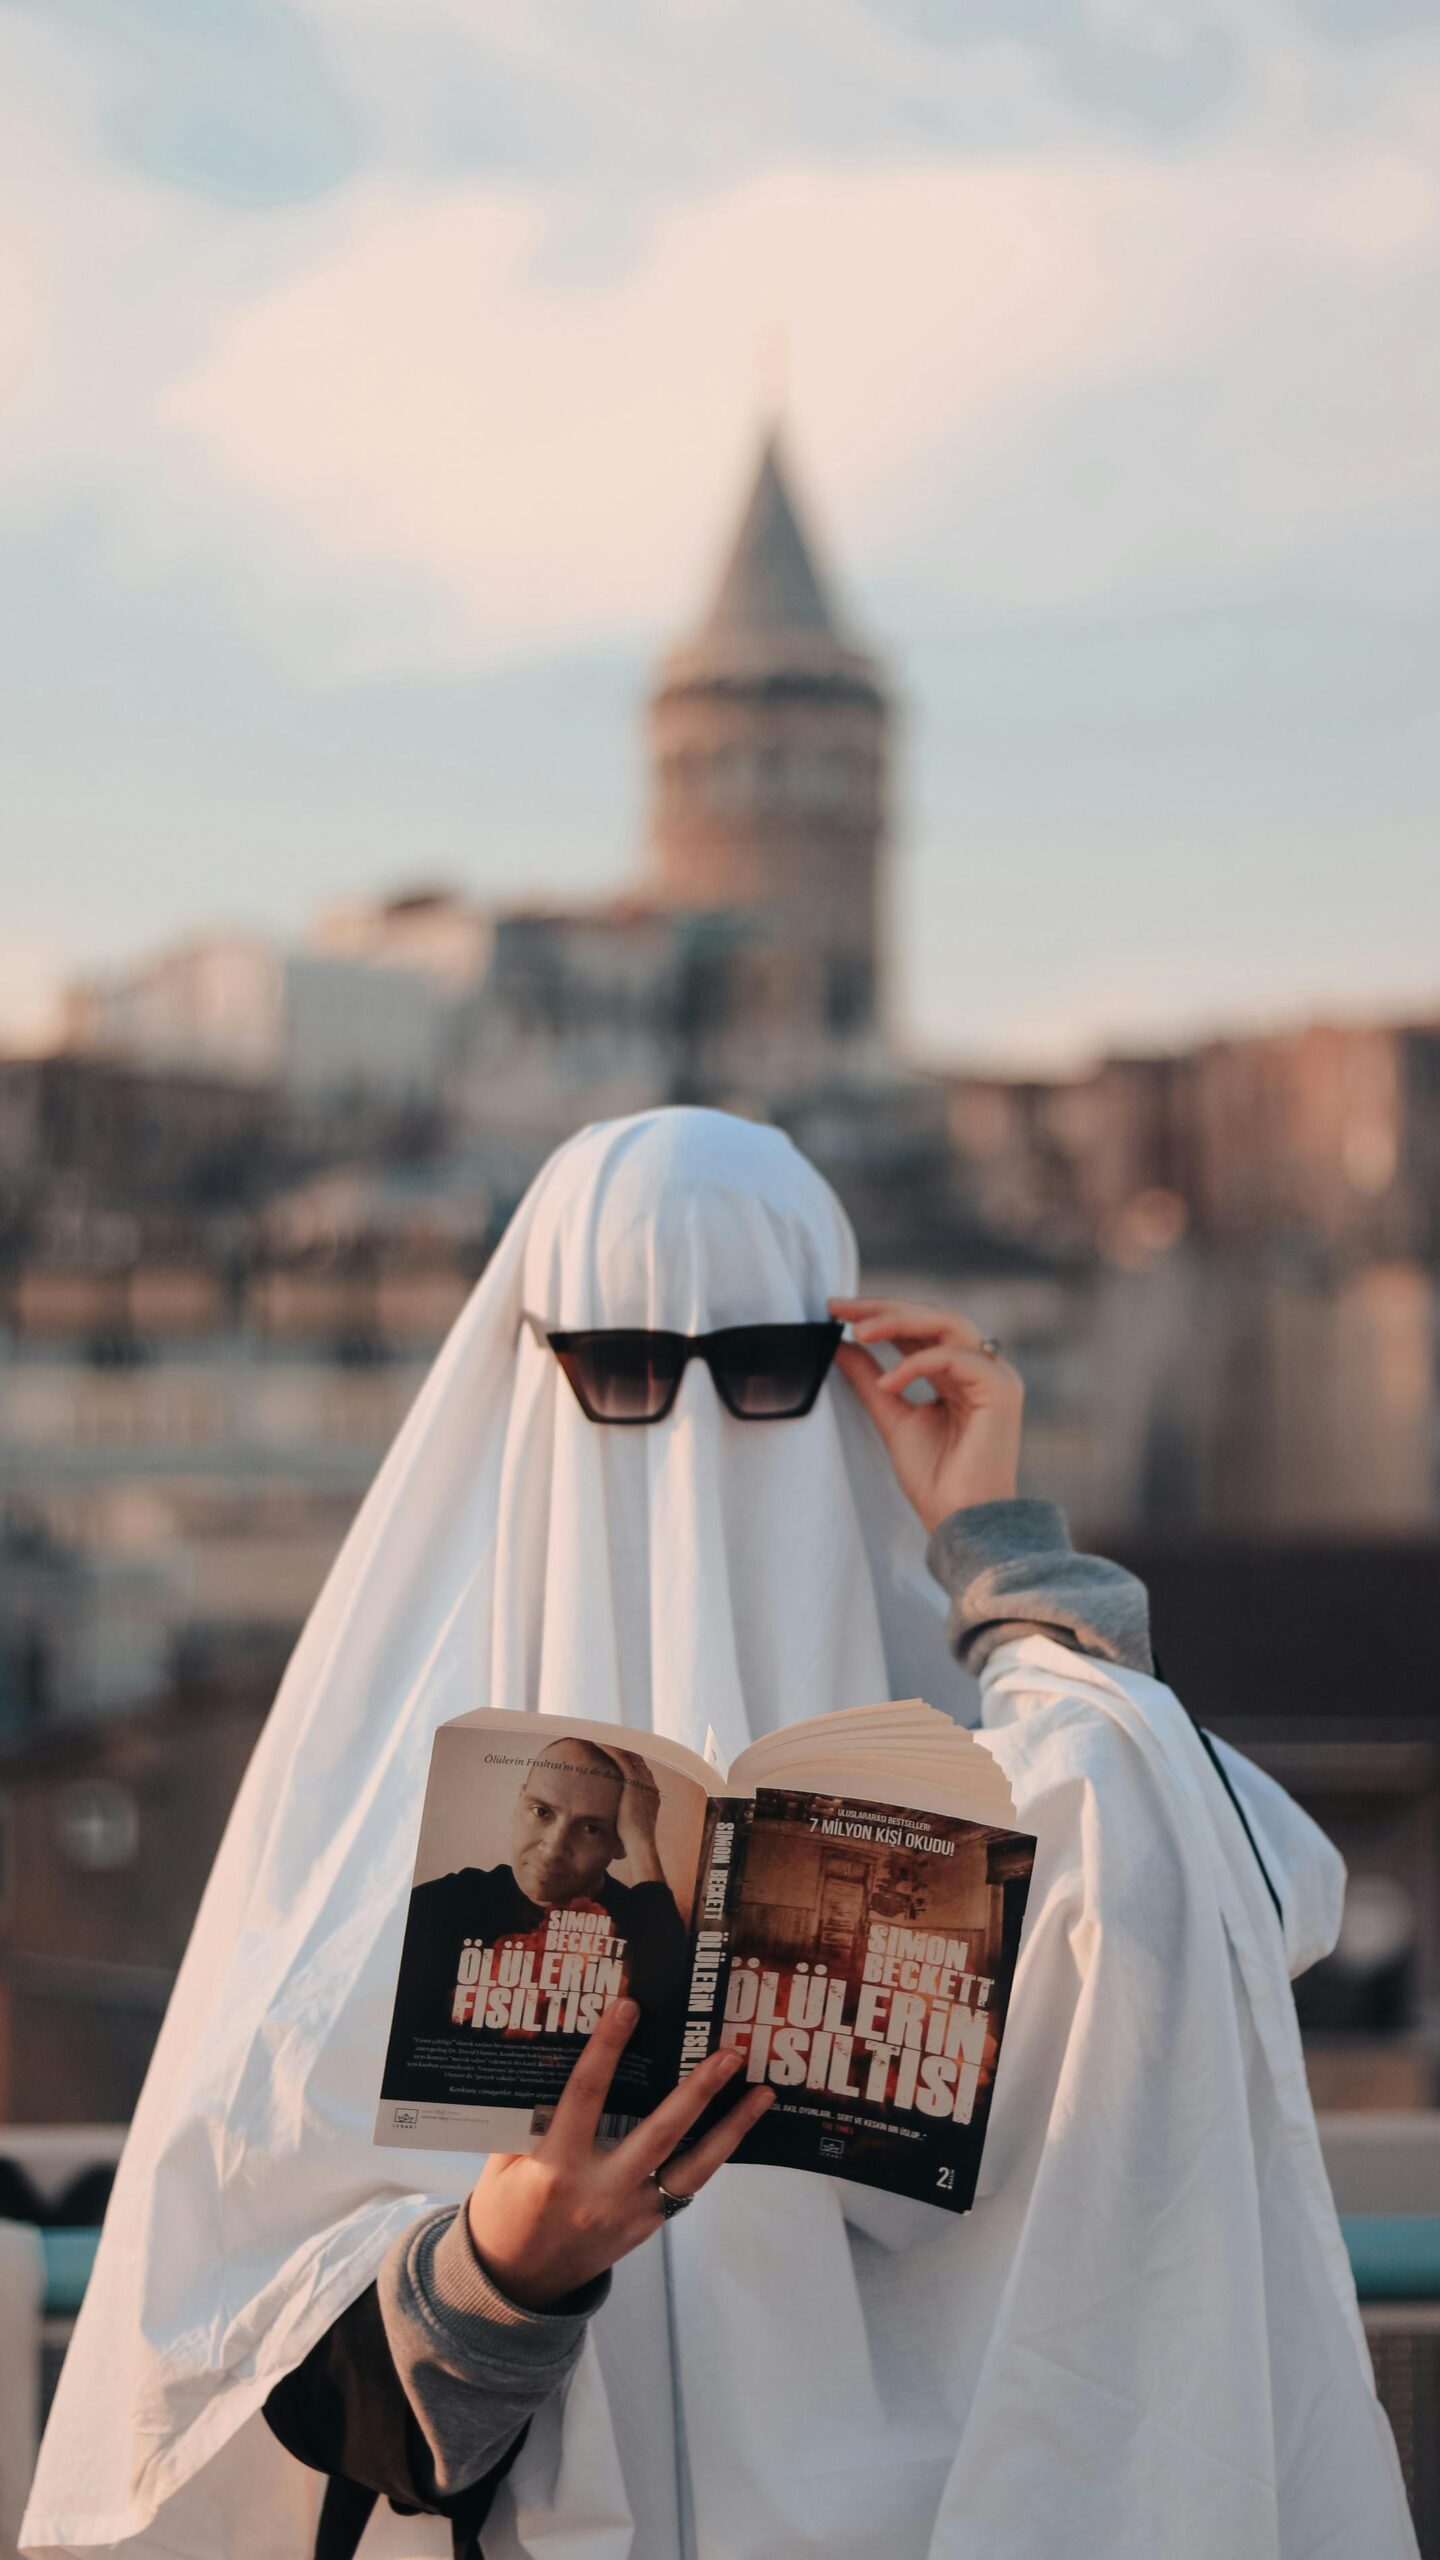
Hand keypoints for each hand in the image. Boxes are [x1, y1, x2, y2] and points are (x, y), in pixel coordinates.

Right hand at [466, 1996, 773, 2309]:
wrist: (518, 2286)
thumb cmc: (505, 2213)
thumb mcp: (504, 2163)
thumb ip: (533, 2119)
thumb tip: (562, 2059)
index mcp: (555, 2167)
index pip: (585, 2095)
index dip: (606, 2048)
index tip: (628, 2007)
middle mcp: (600, 2191)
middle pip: (660, 2133)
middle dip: (698, 2091)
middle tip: (729, 2054)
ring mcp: (630, 2214)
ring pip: (692, 2168)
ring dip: (730, 2128)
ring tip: (762, 2094)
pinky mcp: (646, 2227)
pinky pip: (686, 2187)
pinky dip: (711, 2155)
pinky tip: (733, 2128)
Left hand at [610, 1747, 663, 1884]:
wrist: (641, 1844)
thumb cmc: (633, 1842)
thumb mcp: (630, 1828)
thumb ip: (625, 1823)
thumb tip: (614, 1834)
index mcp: (651, 1793)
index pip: (640, 1770)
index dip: (628, 1761)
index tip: (615, 1756)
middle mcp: (649, 1783)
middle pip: (635, 1758)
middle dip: (621, 1748)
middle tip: (604, 1741)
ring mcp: (642, 1781)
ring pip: (627, 1753)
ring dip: (612, 1743)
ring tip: (597, 1736)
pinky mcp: (632, 1781)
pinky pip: (619, 1757)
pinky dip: (608, 1747)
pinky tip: (595, 1740)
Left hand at [829, 1294, 1023, 1531]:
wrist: (960, 1520)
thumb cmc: (935, 1479)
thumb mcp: (891, 1417)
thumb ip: (869, 1379)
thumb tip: (839, 1344)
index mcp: (959, 1375)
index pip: (919, 1330)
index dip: (879, 1314)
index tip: (834, 1310)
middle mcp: (981, 1369)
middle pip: (933, 1317)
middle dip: (884, 1308)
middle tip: (839, 1307)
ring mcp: (995, 1376)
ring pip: (947, 1324)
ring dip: (899, 1322)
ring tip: (858, 1331)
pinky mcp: (1001, 1389)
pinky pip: (955, 1356)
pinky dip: (916, 1364)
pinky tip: (888, 1383)